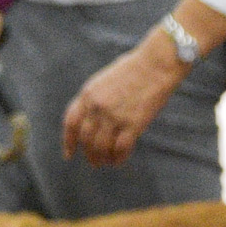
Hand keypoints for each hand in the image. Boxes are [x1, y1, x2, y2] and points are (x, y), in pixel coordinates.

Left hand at [63, 32, 187, 164]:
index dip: (69, 141)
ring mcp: (114, 115)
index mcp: (88, 94)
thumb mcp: (104, 80)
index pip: (71, 123)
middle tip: (94, 162)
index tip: (69, 154)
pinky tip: (119, 161)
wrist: (156, 63)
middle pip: (86, 139)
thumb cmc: (134, 69)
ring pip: (101, 147)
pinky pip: (121, 148)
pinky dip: (119, 158)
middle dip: (89, 154)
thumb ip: (95, 99)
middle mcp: (97, 106)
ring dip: (102, 158)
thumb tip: (92, 121)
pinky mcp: (133, 123)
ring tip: (106, 163)